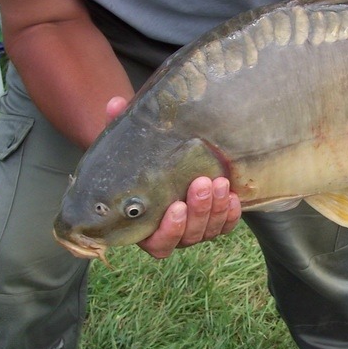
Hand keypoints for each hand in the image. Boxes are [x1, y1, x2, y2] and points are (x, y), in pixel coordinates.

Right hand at [105, 97, 241, 258]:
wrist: (166, 156)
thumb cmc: (142, 157)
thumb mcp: (129, 144)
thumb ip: (119, 127)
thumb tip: (115, 104)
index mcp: (146, 226)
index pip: (158, 244)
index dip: (169, 231)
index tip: (177, 207)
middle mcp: (172, 232)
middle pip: (188, 237)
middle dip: (199, 211)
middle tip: (202, 183)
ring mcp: (195, 229)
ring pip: (208, 231)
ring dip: (215, 209)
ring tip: (219, 181)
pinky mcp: (215, 221)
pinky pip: (225, 225)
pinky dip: (230, 214)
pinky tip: (233, 196)